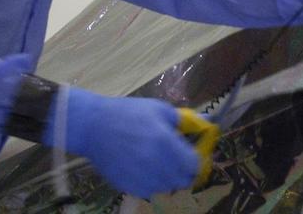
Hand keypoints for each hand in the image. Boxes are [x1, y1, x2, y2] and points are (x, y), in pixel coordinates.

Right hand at [47, 89, 199, 198]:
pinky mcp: (127, 186)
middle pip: (182, 180)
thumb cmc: (129, 113)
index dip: (196, 161)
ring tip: (161, 164)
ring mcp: (140, 177)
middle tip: (179, 161)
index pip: (192, 164)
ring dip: (169, 178)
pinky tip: (146, 169)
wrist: (94, 126)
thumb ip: (185, 120)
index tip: (193, 155)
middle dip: (184, 171)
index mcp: (164, 142)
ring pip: (166, 188)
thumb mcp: (160, 109)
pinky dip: (152, 184)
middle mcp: (154, 163)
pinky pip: (149, 192)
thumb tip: (208, 122)